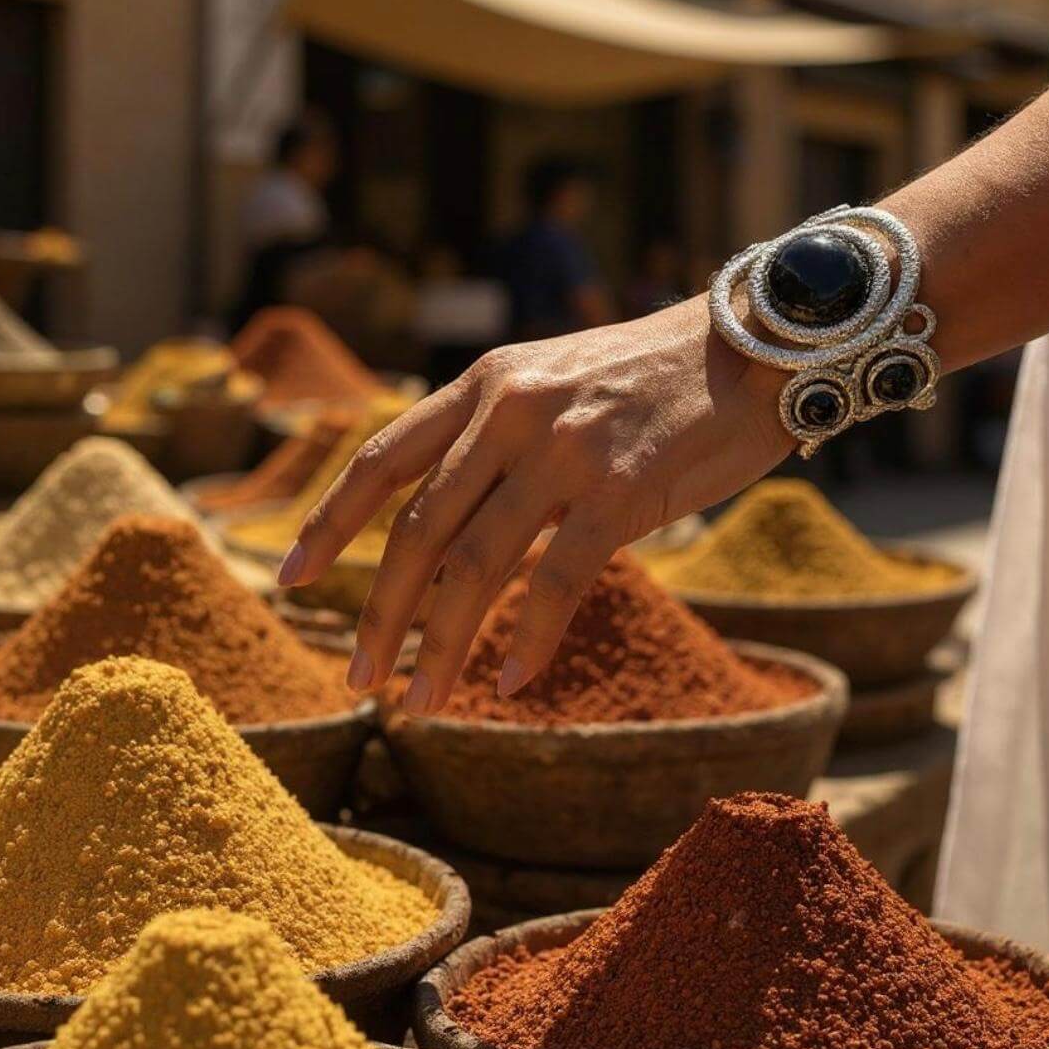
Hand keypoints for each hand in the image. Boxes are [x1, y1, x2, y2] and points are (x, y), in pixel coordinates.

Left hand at [278, 294, 792, 713]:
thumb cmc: (660, 374)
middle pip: (417, 530)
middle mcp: (510, 411)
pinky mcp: (621, 490)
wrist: (759, 345)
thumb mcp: (556, 380)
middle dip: (379, 615)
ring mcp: (564, 449)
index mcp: (486, 383)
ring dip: (439, 647)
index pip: (379, 459)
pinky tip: (511, 681)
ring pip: (474, 566)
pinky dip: (529, 641)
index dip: (327, 526)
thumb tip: (454, 510)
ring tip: (423, 704)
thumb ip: (500, 431)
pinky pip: (555, 582)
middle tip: (358, 679)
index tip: (289, 582)